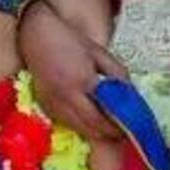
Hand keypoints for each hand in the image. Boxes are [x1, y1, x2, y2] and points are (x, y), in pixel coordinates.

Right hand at [17, 1, 125, 141]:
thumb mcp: (100, 54)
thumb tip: (132, 97)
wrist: (36, 35)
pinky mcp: (45, 106)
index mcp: (81, 82)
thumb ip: (118, 76)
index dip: (120, 127)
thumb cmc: (70, 41)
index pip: (105, 116)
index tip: (133, 128)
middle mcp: (65, 98)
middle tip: (124, 131)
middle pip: (93, 129)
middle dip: (111, 134)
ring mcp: (53, 104)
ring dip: (97, 132)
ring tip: (111, 127)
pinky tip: (92, 119)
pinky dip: (83, 125)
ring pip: (80, 130)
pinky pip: (68, 124)